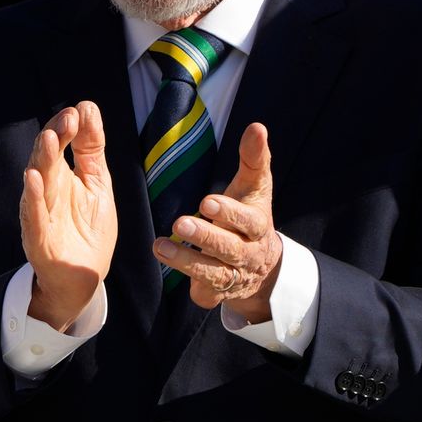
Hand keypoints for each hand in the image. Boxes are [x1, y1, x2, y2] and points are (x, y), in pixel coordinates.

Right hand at [17, 99, 119, 329]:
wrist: (82, 278)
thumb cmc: (88, 231)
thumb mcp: (97, 185)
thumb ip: (91, 149)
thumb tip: (87, 107)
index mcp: (59, 177)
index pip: (58, 145)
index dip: (66, 127)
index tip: (79, 110)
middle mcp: (46, 191)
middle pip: (46, 158)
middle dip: (55, 137)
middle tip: (68, 117)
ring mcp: (41, 214)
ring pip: (38, 182)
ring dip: (42, 159)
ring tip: (50, 138)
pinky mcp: (39, 238)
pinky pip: (33, 215)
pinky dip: (33, 197)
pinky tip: (32, 178)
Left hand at [157, 122, 284, 322]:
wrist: (262, 264)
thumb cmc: (249, 215)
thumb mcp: (254, 188)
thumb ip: (253, 158)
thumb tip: (257, 126)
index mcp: (258, 226)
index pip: (248, 221)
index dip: (229, 213)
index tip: (207, 202)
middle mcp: (248, 254)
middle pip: (229, 248)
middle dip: (205, 236)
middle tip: (179, 223)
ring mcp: (234, 276)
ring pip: (212, 272)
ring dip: (186, 261)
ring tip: (159, 246)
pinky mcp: (219, 292)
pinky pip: (206, 296)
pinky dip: (195, 291)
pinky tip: (176, 278)